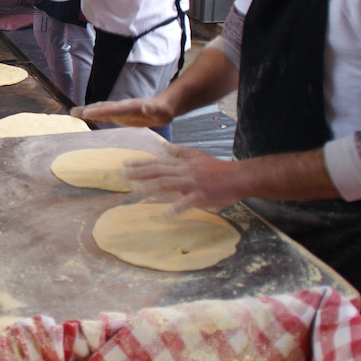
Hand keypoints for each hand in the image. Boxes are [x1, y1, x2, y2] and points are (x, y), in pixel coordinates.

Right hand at [72, 94, 174, 126]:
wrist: (162, 107)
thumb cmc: (163, 111)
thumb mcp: (162, 112)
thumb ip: (153, 109)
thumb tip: (146, 106)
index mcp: (130, 107)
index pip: (113, 109)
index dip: (100, 111)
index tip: (86, 113)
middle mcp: (122, 106)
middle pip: (102, 107)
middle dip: (88, 110)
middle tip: (72, 113)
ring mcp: (119, 110)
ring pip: (101, 109)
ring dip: (88, 110)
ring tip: (74, 113)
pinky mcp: (119, 114)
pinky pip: (104, 113)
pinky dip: (93, 113)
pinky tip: (85, 116)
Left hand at [123, 144, 240, 213]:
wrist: (239, 177)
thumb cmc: (218, 168)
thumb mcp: (197, 156)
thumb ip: (181, 152)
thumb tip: (166, 147)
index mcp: (182, 164)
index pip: (158, 162)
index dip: (141, 163)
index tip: (125, 163)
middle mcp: (184, 171)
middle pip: (158, 171)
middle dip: (139, 173)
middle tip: (121, 175)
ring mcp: (192, 184)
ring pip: (168, 183)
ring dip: (150, 186)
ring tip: (134, 189)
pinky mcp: (202, 196)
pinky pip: (187, 202)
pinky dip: (177, 207)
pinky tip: (165, 213)